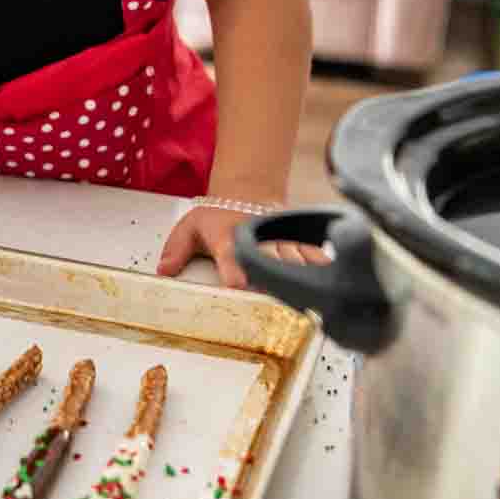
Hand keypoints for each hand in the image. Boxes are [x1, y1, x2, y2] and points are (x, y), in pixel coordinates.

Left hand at [156, 204, 327, 289]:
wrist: (248, 195)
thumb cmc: (218, 218)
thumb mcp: (190, 228)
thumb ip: (176, 250)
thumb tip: (163, 270)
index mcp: (228, 236)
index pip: (231, 253)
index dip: (234, 268)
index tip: (238, 283)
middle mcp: (258, 240)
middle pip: (268, 262)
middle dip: (274, 283)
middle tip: (277, 304)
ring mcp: (281, 242)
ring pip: (295, 261)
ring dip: (301, 280)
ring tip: (310, 302)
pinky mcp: (298, 244)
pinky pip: (314, 256)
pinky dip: (324, 268)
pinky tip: (336, 284)